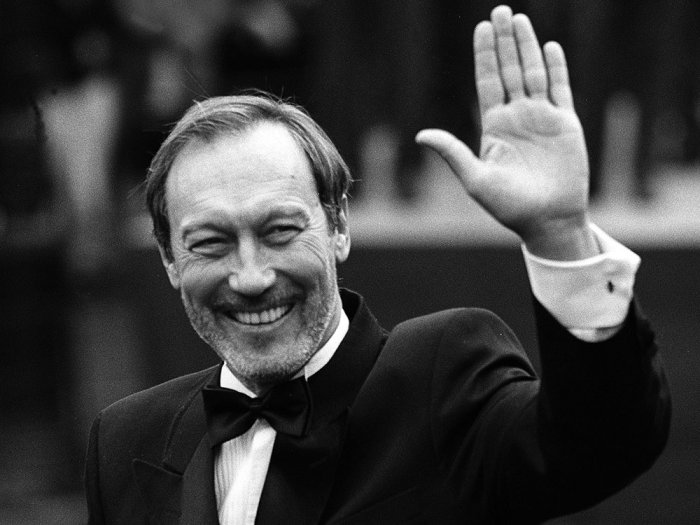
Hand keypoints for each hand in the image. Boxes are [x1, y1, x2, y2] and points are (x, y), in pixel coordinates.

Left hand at [416, 5, 597, 259]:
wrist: (547, 220)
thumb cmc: (509, 206)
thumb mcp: (476, 179)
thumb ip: (452, 153)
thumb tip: (420, 134)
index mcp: (494, 126)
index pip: (487, 81)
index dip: (484, 55)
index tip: (480, 28)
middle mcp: (517, 116)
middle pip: (509, 70)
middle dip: (504, 41)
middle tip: (499, 10)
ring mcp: (542, 118)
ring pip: (533, 73)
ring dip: (527, 47)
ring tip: (519, 19)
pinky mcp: (565, 124)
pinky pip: (560, 89)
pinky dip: (556, 68)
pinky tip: (549, 47)